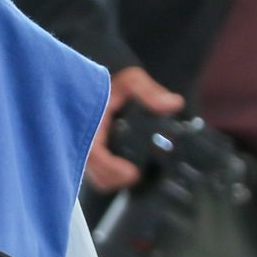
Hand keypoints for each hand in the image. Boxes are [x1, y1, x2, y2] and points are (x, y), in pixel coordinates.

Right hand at [86, 66, 184, 190]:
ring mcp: (85, 146)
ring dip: (113, 179)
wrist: (95, 76)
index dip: (112, 169)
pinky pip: (96, 172)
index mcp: (88, 123)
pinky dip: (110, 175)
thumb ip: (150, 92)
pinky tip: (125, 168)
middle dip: (115, 179)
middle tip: (136, 175)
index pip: (94, 157)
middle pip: (94, 173)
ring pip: (94, 176)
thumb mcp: (131, 80)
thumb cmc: (110, 78)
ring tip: (132, 173)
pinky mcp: (90, 151)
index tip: (132, 173)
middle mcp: (82, 138)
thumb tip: (173, 104)